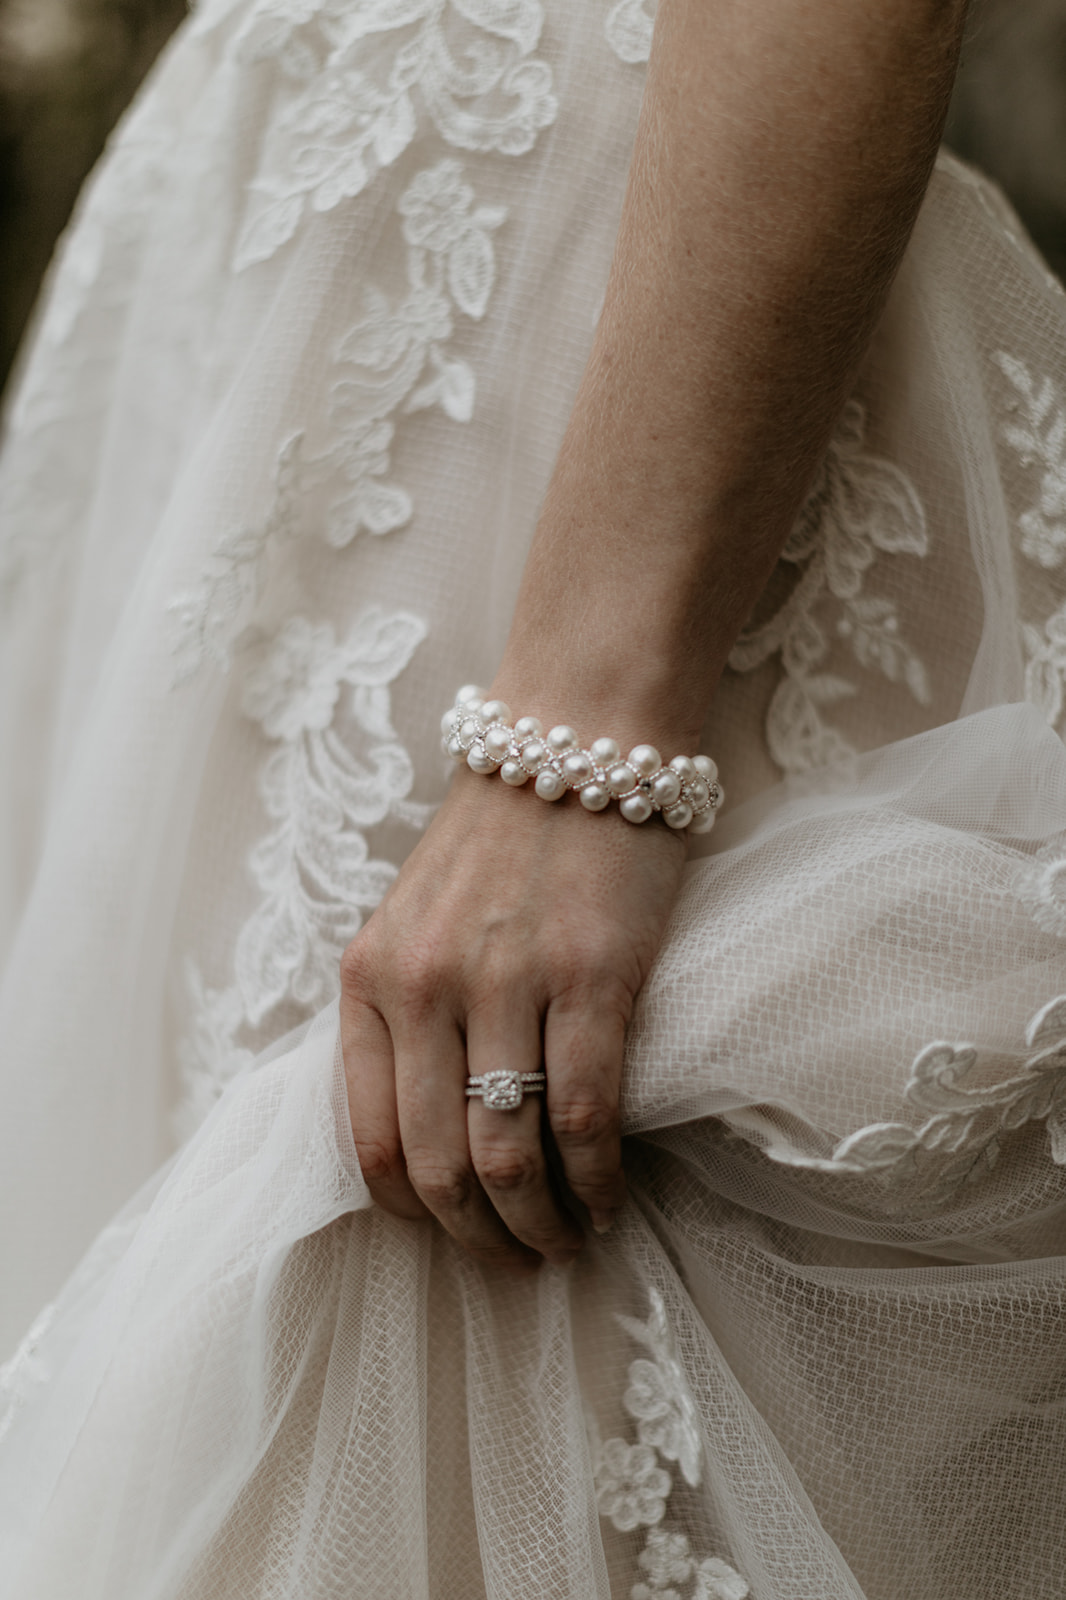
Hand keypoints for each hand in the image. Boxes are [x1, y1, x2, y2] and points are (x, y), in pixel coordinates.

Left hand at [340, 765, 685, 1270]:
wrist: (575, 740)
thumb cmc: (500, 839)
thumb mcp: (411, 921)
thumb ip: (402, 1017)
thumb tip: (429, 1135)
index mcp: (368, 979)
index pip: (368, 1144)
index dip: (413, 1216)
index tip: (454, 1235)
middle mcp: (424, 987)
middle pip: (440, 1169)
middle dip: (480, 1242)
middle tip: (519, 1264)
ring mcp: (506, 982)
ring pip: (511, 1159)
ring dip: (543, 1227)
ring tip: (569, 1241)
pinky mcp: (591, 976)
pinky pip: (586, 1118)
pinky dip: (600, 1181)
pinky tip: (614, 1196)